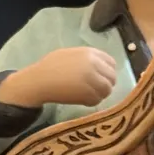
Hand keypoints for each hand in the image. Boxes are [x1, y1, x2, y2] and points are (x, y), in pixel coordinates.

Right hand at [0, 47, 117, 107]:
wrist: (41, 80)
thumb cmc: (52, 65)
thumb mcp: (72, 54)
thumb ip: (89, 58)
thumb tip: (102, 66)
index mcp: (90, 53)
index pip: (112, 63)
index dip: (108, 70)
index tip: (103, 76)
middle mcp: (94, 66)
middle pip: (112, 78)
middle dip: (107, 83)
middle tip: (98, 88)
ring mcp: (92, 81)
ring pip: (107, 90)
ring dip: (101, 93)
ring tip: (90, 93)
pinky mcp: (87, 96)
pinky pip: (97, 100)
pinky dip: (93, 101)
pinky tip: (83, 98)